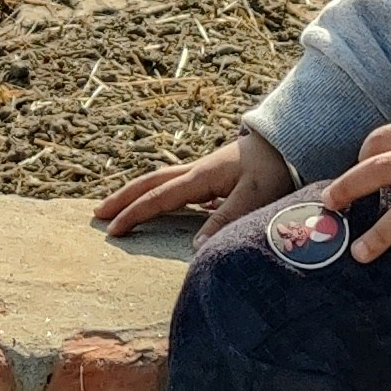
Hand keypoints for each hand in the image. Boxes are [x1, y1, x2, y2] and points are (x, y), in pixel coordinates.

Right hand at [94, 128, 297, 244]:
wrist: (293, 142)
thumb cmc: (276, 169)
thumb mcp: (254, 197)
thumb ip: (225, 220)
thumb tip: (195, 248)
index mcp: (202, 177)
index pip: (159, 197)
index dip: (134, 213)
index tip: (112, 230)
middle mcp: (198, 171)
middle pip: (151, 182)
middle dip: (124, 197)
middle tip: (97, 213)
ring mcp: (205, 172)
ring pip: (162, 181)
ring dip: (139, 194)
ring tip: (120, 207)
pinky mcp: (216, 176)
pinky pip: (178, 186)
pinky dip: (161, 195)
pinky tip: (164, 206)